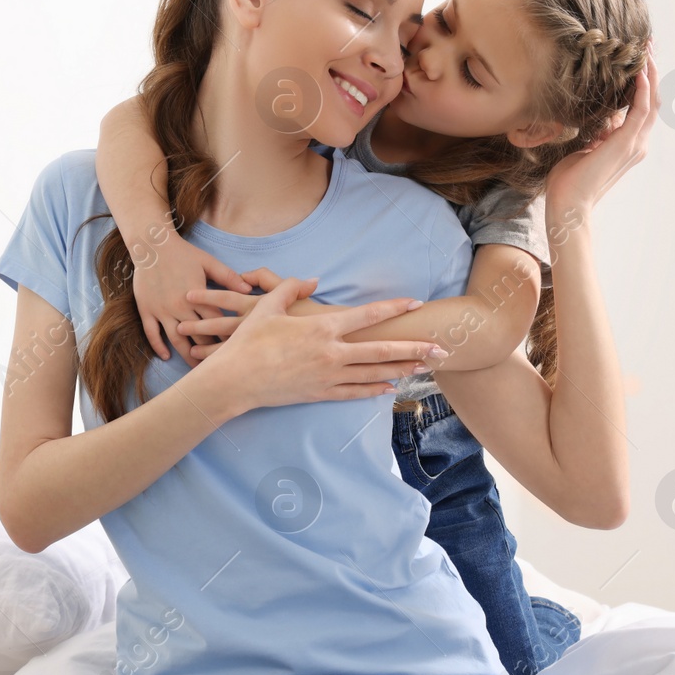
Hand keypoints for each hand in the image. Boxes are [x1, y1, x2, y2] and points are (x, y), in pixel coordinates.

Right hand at [133, 233, 251, 366]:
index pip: (216, 322)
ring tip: (197, 370)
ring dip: (187, 355)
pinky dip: (158, 347)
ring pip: (176, 339)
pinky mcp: (146, 310)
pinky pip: (152, 333)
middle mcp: (179, 307)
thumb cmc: (183, 253)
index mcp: (197, 296)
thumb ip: (229, 277)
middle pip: (198, 335)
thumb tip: (249, 291)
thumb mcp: (208, 262)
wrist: (151, 245)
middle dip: (211, 352)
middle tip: (222, 367)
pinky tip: (167, 356)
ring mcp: (161, 310)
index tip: (238, 349)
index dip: (228, 336)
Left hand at [171, 267, 337, 355]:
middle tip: (176, 326)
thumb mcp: (291, 291)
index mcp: (260, 307)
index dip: (206, 295)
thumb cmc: (312, 315)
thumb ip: (267, 278)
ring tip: (188, 352)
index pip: (226, 298)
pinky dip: (222, 368)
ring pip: (225, 349)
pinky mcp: (264, 365)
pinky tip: (211, 371)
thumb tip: (245, 274)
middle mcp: (256, 328)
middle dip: (196, 326)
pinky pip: (238, 366)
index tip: (187, 294)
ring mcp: (259, 349)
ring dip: (205, 350)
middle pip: (218, 326)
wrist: (336, 341)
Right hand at [198, 276, 442, 409]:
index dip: (393, 308)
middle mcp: (332, 353)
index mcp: (322, 328)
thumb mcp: (268, 307)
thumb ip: (291, 288)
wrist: (234, 381)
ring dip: (401, 369)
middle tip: (441, 349)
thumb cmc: (248, 342)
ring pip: (373, 373)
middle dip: (414, 348)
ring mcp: (328, 377)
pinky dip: (373, 389)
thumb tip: (312, 281)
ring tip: (424, 368)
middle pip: (382, 350)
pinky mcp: (320, 394)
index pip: (367, 316)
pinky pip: (354, 392)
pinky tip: (389, 388)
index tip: (415, 303)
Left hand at [545, 42, 658, 217]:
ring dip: (650, 76)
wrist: (568, 203)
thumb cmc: (570, 180)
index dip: (643, 83)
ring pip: (651, 103)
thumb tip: (603, 117)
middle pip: (652, 101)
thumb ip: (598, 133)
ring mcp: (634, 144)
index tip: (637, 60)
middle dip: (651, 72)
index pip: (641, 107)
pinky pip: (640, 112)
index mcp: (628, 144)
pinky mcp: (626, 144)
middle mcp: (637, 143)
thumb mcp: (586, 148)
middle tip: (646, 47)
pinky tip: (640, 74)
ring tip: (646, 53)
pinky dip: (642, 91)